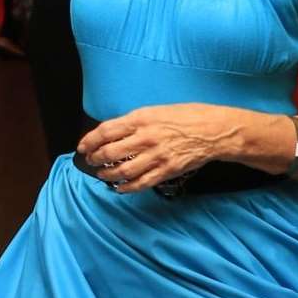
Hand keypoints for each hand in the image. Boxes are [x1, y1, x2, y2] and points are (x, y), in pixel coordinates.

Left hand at [77, 103, 230, 192]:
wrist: (214, 130)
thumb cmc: (188, 116)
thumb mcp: (157, 110)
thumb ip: (136, 121)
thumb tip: (115, 132)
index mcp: (142, 119)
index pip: (105, 131)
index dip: (89, 141)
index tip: (83, 146)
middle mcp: (146, 137)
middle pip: (109, 152)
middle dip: (95, 159)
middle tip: (91, 161)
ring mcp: (156, 156)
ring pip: (122, 171)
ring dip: (108, 174)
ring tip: (103, 174)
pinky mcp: (166, 171)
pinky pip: (141, 183)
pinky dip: (127, 188)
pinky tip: (120, 187)